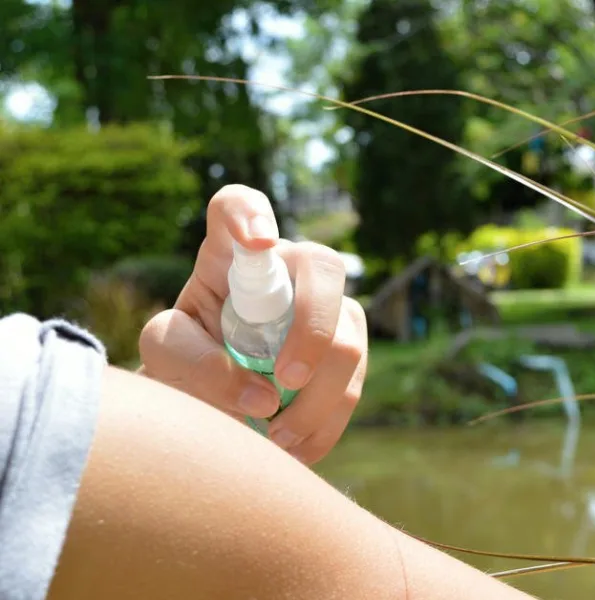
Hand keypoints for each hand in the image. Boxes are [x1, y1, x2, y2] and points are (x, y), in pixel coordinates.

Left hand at [138, 184, 367, 463]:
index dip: (250, 214)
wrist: (207, 395)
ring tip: (277, 438)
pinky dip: (327, 424)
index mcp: (229, 255)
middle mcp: (288, 270)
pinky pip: (355, 384)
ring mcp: (326, 309)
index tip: (257, 244)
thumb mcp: (164, 356)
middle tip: (286, 379)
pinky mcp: (347, 353)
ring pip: (349, 338)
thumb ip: (195, 364)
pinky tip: (296, 447)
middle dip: (314, 327)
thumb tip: (263, 397)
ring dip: (319, 397)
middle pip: (323, 269)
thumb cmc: (182, 358)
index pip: (237, 207)